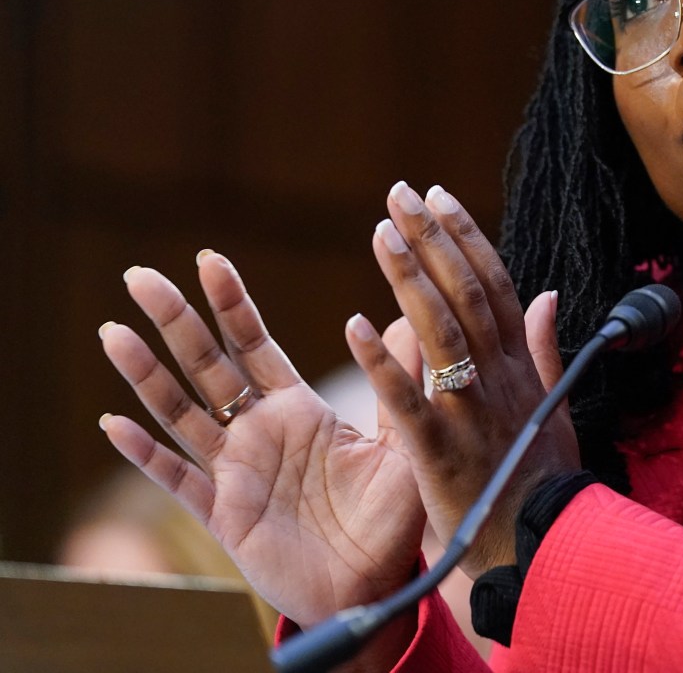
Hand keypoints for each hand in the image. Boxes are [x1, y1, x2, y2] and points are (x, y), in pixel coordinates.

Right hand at [98, 255, 425, 629]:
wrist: (374, 586)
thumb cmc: (390, 518)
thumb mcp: (403, 443)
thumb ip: (397, 386)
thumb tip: (406, 319)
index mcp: (298, 410)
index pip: (256, 344)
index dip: (231, 303)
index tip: (208, 259)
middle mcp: (258, 433)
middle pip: (207, 365)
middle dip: (175, 321)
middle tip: (140, 276)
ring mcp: (235, 471)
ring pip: (180, 413)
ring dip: (146, 375)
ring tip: (113, 333)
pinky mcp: (224, 514)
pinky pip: (177, 480)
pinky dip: (145, 453)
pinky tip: (113, 423)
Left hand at [353, 181, 579, 578]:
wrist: (541, 544)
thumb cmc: (543, 477)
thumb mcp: (552, 405)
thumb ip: (542, 346)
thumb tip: (545, 293)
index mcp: (519, 364)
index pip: (493, 284)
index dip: (465, 236)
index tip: (438, 195)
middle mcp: (498, 376)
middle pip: (466, 293)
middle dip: (433, 238)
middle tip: (400, 193)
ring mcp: (470, 411)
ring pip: (441, 330)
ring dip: (410, 277)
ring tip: (382, 231)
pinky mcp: (441, 450)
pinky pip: (407, 400)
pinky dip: (381, 361)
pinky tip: (352, 324)